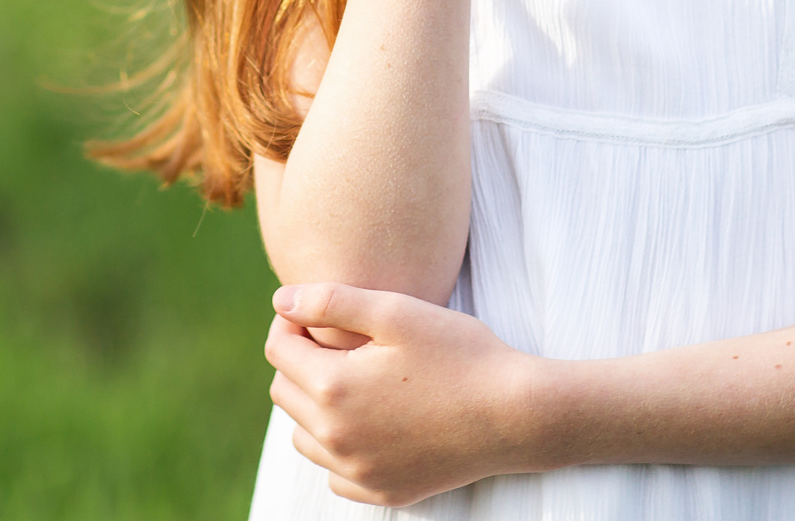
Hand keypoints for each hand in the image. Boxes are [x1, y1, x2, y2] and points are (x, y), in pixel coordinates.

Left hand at [265, 282, 550, 506]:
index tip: (316, 313)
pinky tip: (369, 422)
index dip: (291, 323)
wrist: (516, 414)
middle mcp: (336, 438)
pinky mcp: (382, 492)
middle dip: (300, 362)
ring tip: (353, 380)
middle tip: (337, 342)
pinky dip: (339, 448)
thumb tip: (280, 301)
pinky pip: (334, 473)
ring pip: (303, 436)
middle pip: (283, 393)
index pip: (278, 350)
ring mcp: (358, 472)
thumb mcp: (395, 312)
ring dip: (313, 407)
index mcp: (333, 388)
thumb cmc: (460, 354)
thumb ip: (329, 302)